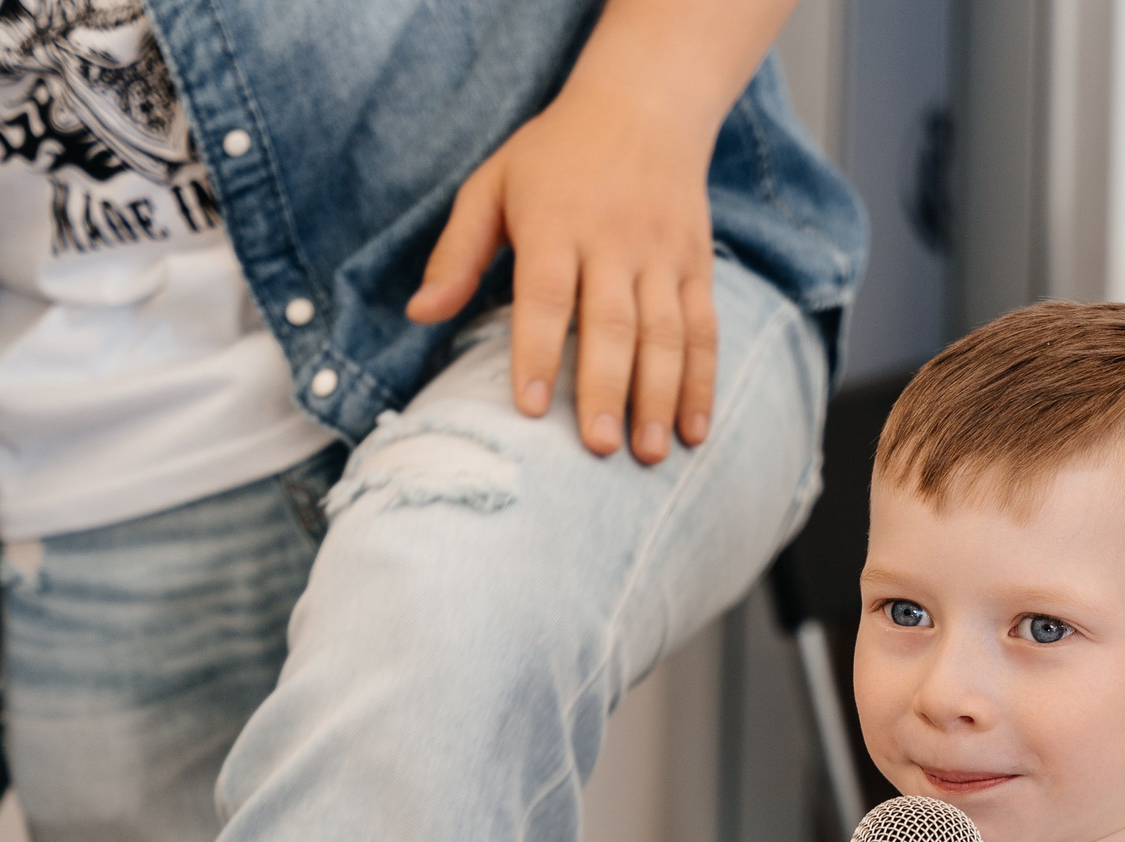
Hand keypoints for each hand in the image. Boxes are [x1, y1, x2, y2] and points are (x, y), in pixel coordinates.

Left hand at [405, 80, 717, 464]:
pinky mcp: (697, 266)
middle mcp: (614, 240)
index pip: (546, 295)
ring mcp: (662, 255)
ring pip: (665, 334)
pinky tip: (695, 432)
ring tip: (648, 454)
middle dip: (607, 389)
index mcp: (555, 221)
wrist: (644, 103)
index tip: (531, 410)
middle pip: (612, 323)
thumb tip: (420, 314)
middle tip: (599, 449)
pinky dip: (702, 383)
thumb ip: (456, 252)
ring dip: (660, 398)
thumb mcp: (492, 185)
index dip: (538, 352)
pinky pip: (704, 330)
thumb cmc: (553, 156)